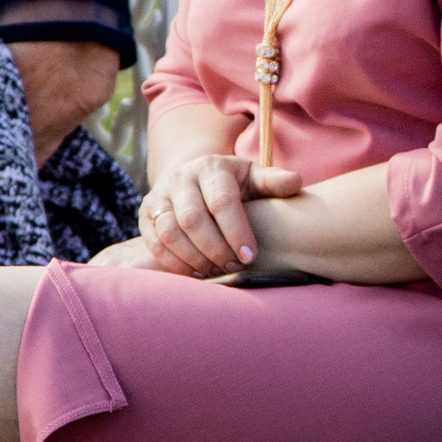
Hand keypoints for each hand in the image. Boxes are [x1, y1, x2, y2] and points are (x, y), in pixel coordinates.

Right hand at [135, 147, 303, 279]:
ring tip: (217, 272)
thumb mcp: (254, 178)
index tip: (250, 257)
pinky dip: (174, 263)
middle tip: (234, 268)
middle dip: (215, 249)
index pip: (221, 201)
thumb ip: (274, 182)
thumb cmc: (234, 184)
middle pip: (193, 219)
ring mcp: (159, 195)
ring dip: (194, 258)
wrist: (195, 178)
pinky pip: (154, 242)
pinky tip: (197, 274)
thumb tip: (295, 183)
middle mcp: (181, 178)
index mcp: (211, 167)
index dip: (236, 231)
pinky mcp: (146, 214)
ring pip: (170, 232)